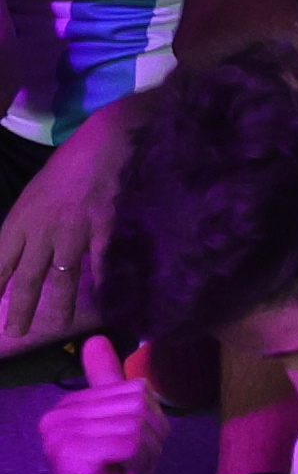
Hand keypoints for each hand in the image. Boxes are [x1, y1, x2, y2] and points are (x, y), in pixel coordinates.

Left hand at [0, 99, 134, 350]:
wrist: (105, 140)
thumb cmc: (67, 165)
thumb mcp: (34, 196)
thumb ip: (27, 228)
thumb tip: (18, 258)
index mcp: (20, 220)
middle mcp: (42, 231)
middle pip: (27, 277)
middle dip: (19, 309)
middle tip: (15, 333)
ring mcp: (74, 230)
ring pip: (61, 277)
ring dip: (57, 305)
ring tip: (55, 327)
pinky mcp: (103, 227)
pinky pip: (100, 261)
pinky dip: (101, 282)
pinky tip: (105, 299)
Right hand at [37, 338, 151, 473]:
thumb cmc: (119, 468)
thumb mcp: (122, 420)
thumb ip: (107, 381)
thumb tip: (95, 338)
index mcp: (70, 404)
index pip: (134, 387)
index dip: (149, 417)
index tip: (131, 443)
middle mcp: (57, 415)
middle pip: (137, 403)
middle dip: (150, 434)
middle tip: (132, 457)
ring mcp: (60, 433)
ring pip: (136, 423)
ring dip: (147, 449)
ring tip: (127, 465)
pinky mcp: (70, 452)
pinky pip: (130, 442)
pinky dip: (141, 459)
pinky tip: (123, 473)